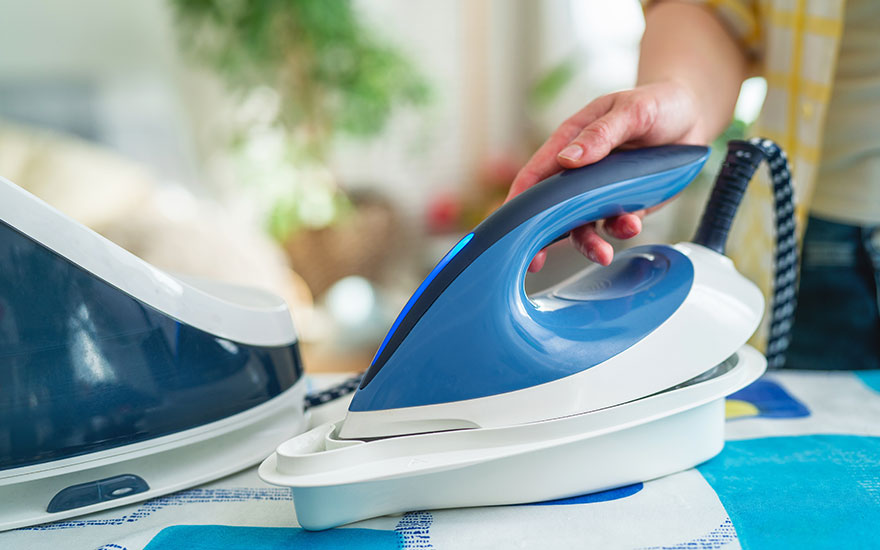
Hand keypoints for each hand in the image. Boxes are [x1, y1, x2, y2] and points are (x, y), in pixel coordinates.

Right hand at [506, 80, 705, 271]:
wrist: (693, 117)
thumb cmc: (657, 103)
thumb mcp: (633, 110)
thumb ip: (602, 133)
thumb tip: (568, 158)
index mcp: (569, 142)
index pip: (535, 175)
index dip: (518, 201)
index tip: (509, 226)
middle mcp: (578, 171)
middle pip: (550, 209)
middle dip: (542, 237)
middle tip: (535, 262)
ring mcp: (599, 191)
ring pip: (581, 225)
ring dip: (588, 243)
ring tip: (604, 253)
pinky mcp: (623, 205)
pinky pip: (614, 226)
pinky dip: (619, 232)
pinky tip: (632, 225)